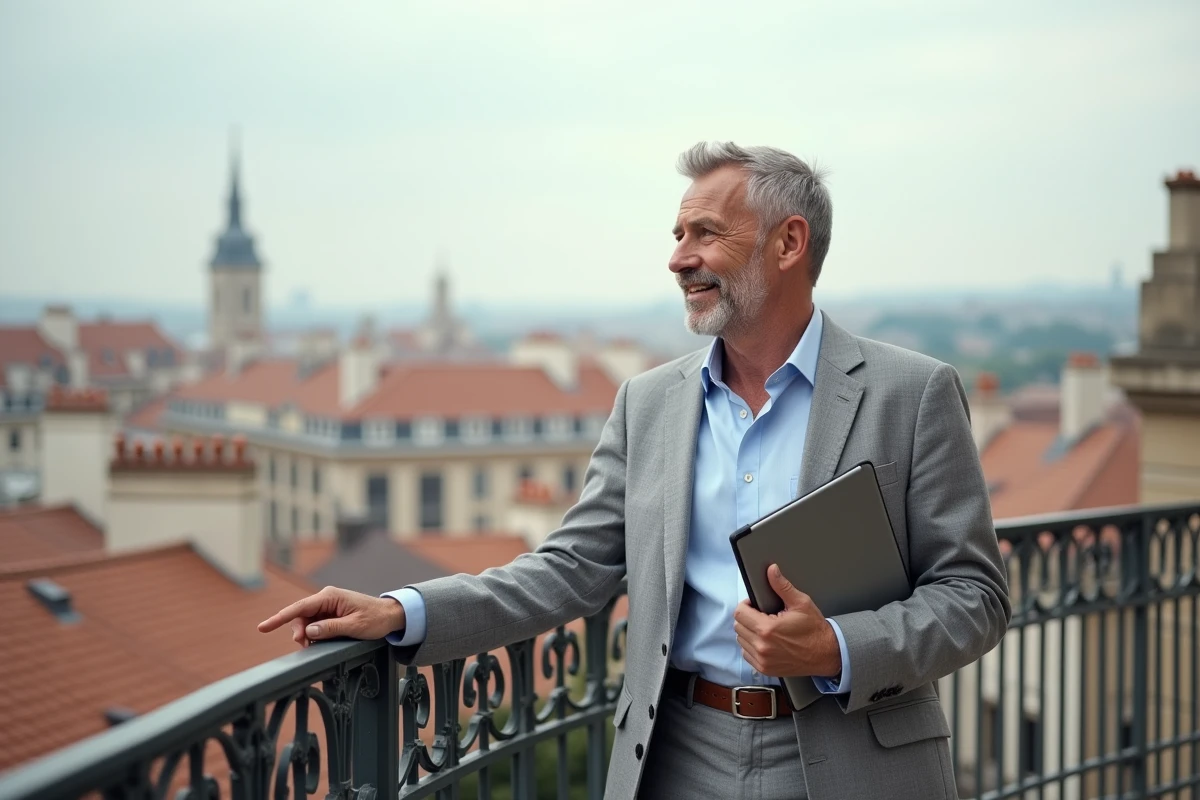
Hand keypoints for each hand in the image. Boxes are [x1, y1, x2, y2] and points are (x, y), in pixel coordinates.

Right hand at [257, 586, 405, 646]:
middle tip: (304, 645)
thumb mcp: (353, 627)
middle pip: (300, 616)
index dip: (280, 618)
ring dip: (305, 634)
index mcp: (330, 596)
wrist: (390, 616)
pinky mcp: (330, 613)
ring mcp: (328, 606)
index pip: (299, 607)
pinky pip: (314, 624)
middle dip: (298, 631)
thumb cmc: (375, 619)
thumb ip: (330, 629)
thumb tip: (308, 631)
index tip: (263, 627)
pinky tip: (317, 641)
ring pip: (306, 621)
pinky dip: (313, 634)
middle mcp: (326, 598)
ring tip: (312, 644)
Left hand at [733, 564, 840, 678]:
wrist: (826, 653)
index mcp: (767, 629)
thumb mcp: (800, 603)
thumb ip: (782, 586)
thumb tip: (772, 571)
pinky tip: (765, 641)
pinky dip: (752, 646)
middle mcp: (762, 646)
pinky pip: (747, 654)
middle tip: (762, 615)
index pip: (740, 613)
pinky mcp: (765, 669)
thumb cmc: (814, 629)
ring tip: (764, 628)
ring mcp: (763, 660)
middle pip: (738, 626)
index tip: (755, 605)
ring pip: (741, 640)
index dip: (746, 605)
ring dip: (748, 632)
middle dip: (747, 618)